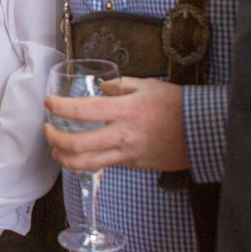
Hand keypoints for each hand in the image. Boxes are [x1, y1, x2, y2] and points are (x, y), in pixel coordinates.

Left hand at [43, 77, 187, 171]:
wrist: (203, 131)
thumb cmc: (177, 105)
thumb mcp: (147, 86)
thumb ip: (119, 86)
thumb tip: (101, 88)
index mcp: (124, 110)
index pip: (81, 110)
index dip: (59, 107)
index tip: (48, 103)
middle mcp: (122, 135)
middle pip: (77, 145)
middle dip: (54, 138)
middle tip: (47, 129)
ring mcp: (128, 153)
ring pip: (87, 164)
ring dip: (65, 159)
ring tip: (56, 150)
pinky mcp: (134, 165)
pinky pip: (106, 166)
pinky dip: (89, 162)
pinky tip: (82, 156)